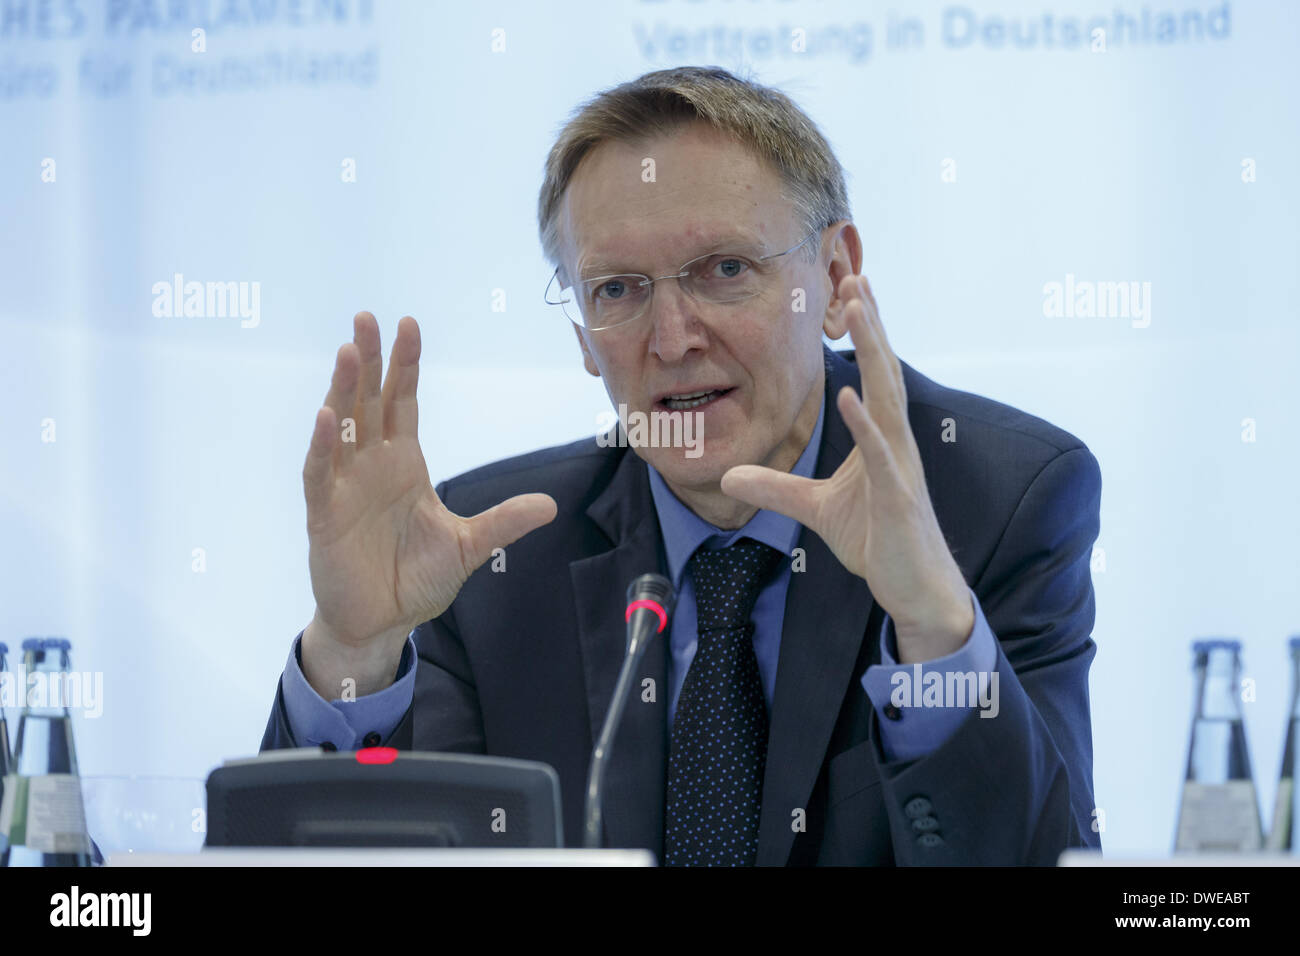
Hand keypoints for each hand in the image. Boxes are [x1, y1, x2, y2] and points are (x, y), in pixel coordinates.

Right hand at [301, 313, 556, 690]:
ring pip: (341, 427)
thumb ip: (504, 522)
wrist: (382, 622)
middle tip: (366, 317)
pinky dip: (322, 446)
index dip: (405, 364)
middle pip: (369, 402)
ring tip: (346, 352)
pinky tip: (326, 417)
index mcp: (404, 463)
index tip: (409, 325)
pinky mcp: (324, 515)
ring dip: (342, 390)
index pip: (403, 402)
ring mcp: (345, 487)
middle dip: (368, 360)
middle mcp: (371, 465)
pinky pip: (320, 474)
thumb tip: (551, 506)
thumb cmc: (416, 579)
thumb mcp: (470, 546)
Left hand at [720, 275, 971, 662]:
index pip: (872, 377)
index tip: (851, 290)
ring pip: (887, 400)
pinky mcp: (898, 499)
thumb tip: (728, 476)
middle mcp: (895, 444)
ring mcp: (900, 468)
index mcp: (881, 439)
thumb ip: (776, 487)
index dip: (865, 334)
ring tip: (861, 312)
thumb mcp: (815, 509)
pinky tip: (852, 397)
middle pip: (884, 373)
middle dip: (873, 325)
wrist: (915, 588)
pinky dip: (866, 426)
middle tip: (857, 277)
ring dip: (876, 354)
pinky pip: (882, 457)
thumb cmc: (878, 541)